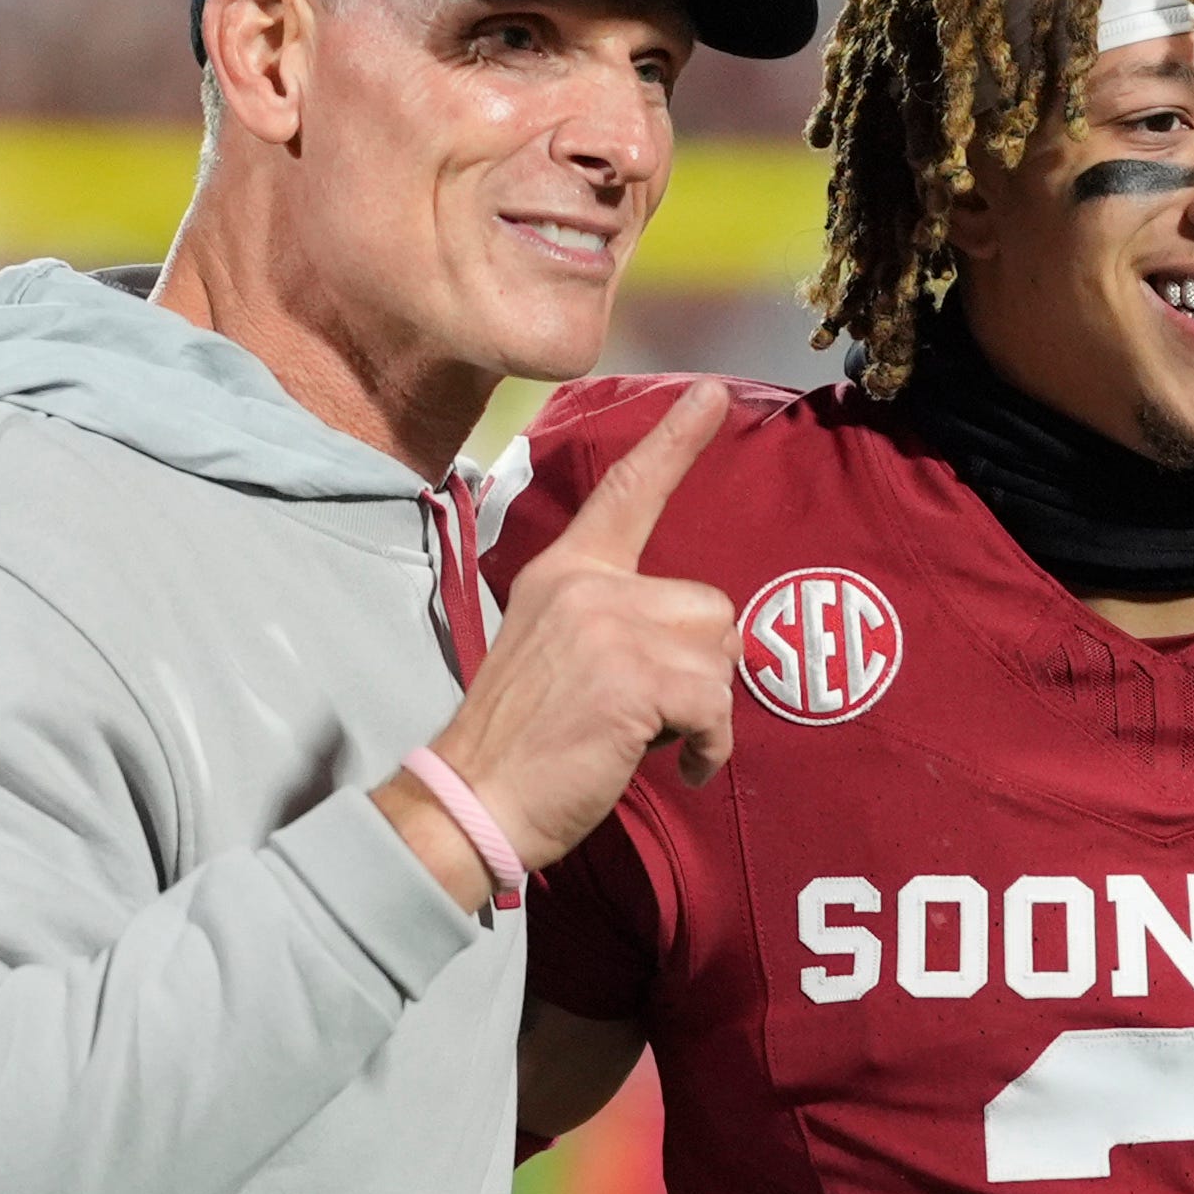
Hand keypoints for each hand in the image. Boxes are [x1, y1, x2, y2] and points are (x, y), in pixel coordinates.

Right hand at [392, 380, 737, 894]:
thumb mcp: (560, 657)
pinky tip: (674, 765)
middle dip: (697, 668)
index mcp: (566, 572)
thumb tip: (707, 643)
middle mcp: (588, 586)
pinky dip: (707, 746)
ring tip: (645, 737)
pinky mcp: (632, 679)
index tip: (713, 394)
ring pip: (718, 657)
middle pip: (709, 606)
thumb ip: (620, 628)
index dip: (676, 442)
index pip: (628, 493)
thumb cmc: (522, 745)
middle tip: (644, 712)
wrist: (474, 799)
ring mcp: (610, 628)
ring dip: (702, 711)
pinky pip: (714, 705)